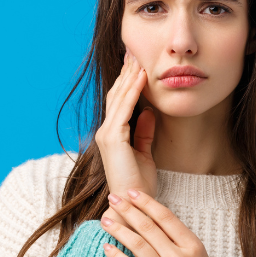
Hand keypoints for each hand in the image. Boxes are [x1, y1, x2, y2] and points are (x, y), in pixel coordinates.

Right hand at [96, 51, 157, 227]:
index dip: (127, 82)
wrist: (132, 204)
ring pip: (118, 98)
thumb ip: (145, 133)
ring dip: (129, 77)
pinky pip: (124, 109)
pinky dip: (133, 92)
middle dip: (126, 73)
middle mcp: (106, 132)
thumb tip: (149, 112)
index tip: (136, 64)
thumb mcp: (145, 153)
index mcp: (113, 135)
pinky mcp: (113, 138)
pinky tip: (141, 78)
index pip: (119, 102)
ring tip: (138, 58)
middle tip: (135, 52)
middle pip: (116, 95)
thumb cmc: (139, 184)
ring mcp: (107, 134)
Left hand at [100, 189, 237, 256]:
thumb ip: (180, 241)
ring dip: (118, 229)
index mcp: (192, 246)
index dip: (146, 202)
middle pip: (148, 226)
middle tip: (113, 197)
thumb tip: (154, 220)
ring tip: (105, 220)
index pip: (165, 217)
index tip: (131, 192)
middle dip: (128, 209)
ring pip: (137, 244)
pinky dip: (116, 256)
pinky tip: (107, 247)